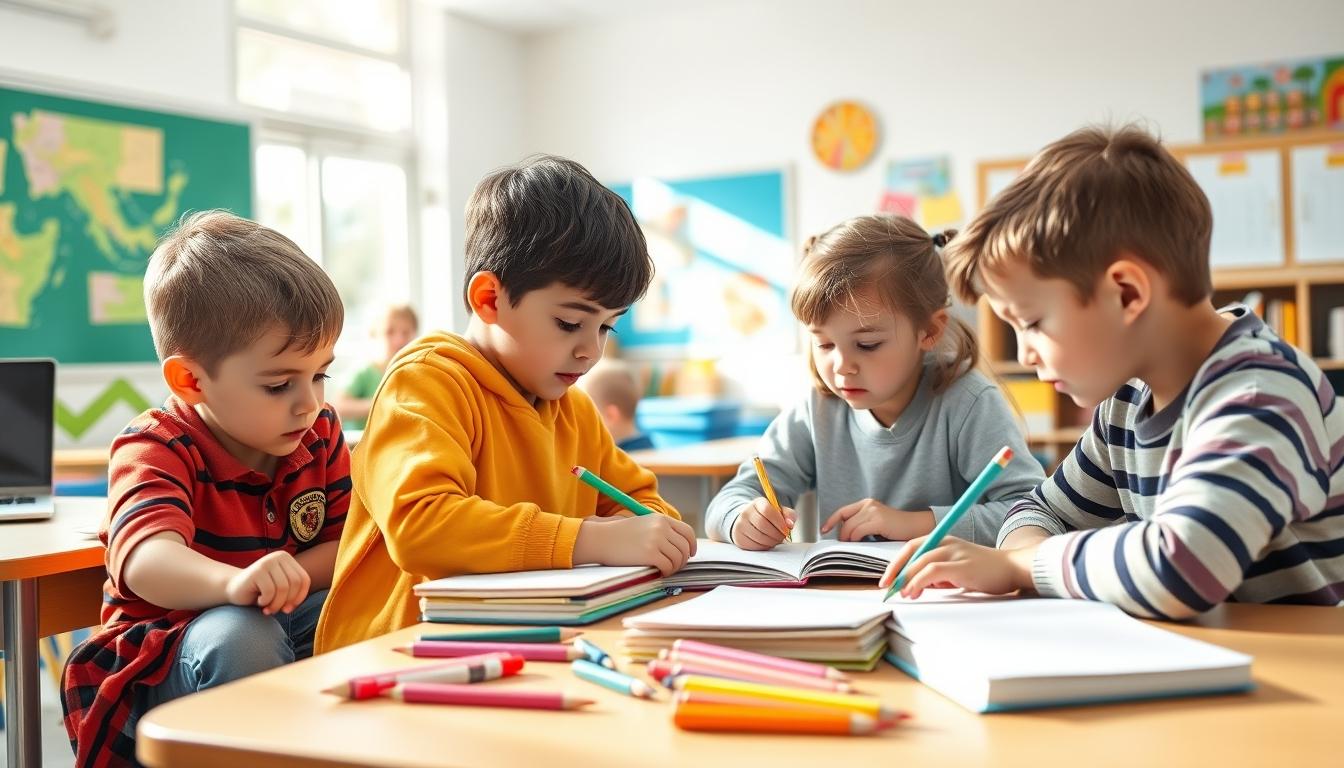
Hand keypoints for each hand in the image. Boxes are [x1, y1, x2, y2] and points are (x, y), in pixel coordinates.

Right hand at [224, 551, 311, 614]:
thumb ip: (294, 590)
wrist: (234, 589)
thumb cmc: (260, 592)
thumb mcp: (281, 589)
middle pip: (294, 583)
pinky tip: (259, 602)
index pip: (304, 579)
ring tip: (268, 609)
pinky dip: (266, 602)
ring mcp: (267, 562)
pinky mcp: (256, 571)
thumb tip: (301, 599)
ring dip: (276, 604)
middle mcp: (278, 556)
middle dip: (287, 601)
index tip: (289, 608)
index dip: (300, 597)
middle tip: (277, 610)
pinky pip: (270, 591)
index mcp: (287, 559)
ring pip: (283, 588)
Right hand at [573, 514, 697, 575]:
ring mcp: (656, 540)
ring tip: (664, 570)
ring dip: (673, 568)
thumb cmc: (619, 534)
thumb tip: (679, 545)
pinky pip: (668, 567)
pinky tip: (658, 573)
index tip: (689, 553)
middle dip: (682, 560)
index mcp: (661, 519)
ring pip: (677, 559)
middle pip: (684, 547)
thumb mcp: (643, 524)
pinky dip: (666, 572)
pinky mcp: (650, 554)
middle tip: (674, 566)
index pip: (687, 532)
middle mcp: (661, 527)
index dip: (691, 545)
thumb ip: (660, 530)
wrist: (600, 538)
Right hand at [730, 498, 796, 550]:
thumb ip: (788, 515)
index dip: (779, 521)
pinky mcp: (739, 538)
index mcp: (757, 503)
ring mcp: (740, 526)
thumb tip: (790, 524)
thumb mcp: (778, 511)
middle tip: (782, 536)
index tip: (786, 528)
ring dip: (771, 541)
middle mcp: (746, 513)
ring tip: (776, 539)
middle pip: (762, 525)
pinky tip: (767, 543)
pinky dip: (764, 546)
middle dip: (776, 534)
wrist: (748, 521)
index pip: (767, 510)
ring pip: (758, 537)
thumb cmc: (766, 517)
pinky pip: (754, 545)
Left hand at [821, 499, 932, 541]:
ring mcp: (873, 511)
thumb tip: (845, 538)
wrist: (916, 527)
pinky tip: (862, 544)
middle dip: (842, 536)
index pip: (842, 511)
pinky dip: (857, 539)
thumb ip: (862, 526)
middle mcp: (868, 505)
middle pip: (845, 522)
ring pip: (850, 528)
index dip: (831, 521)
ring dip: (849, 539)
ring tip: (854, 547)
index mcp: (867, 504)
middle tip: (845, 546)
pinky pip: (859, 531)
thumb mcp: (876, 524)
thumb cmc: (897, 529)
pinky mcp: (879, 520)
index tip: (824, 530)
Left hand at [877, 535, 1034, 598]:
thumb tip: (914, 586)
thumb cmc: (984, 571)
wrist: (1012, 568)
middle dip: (894, 570)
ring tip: (901, 593)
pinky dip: (918, 581)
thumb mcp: (954, 571)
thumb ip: (935, 574)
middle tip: (885, 587)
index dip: (896, 563)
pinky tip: (913, 592)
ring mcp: (954, 552)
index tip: (886, 580)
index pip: (911, 547)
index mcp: (942, 540)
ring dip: (905, 578)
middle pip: (911, 550)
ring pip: (920, 561)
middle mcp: (946, 542)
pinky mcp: (961, 565)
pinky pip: (933, 571)